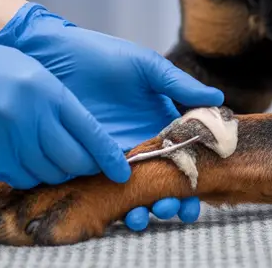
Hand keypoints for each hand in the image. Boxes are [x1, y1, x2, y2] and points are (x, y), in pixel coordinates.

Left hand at [0, 3, 223, 229]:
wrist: (52, 56)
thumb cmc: (101, 55)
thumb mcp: (145, 67)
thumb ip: (178, 85)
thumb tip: (219, 99)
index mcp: (157, 124)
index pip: (182, 157)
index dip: (193, 178)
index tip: (199, 194)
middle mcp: (136, 145)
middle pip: (159, 183)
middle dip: (170, 202)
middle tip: (170, 209)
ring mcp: (108, 157)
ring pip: (131, 194)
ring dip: (141, 211)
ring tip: (140, 216)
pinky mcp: (81, 163)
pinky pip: (98, 191)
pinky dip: (109, 208)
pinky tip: (116, 213)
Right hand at [0, 10, 129, 189]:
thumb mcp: (34, 74)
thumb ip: (60, 104)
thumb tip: (88, 138)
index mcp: (48, 92)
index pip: (90, 134)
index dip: (109, 157)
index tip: (122, 171)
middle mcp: (30, 118)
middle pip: (72, 161)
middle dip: (85, 167)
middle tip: (88, 167)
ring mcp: (6, 140)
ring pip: (47, 174)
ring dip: (56, 171)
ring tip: (54, 159)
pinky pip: (20, 178)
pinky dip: (29, 174)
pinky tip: (26, 159)